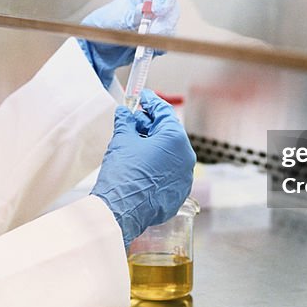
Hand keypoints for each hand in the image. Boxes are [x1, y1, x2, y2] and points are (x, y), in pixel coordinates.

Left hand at [76, 0, 178, 87]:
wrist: (103, 42)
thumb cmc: (108, 21)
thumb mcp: (120, 16)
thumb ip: (134, 13)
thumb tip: (144, 9)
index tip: (157, 10)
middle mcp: (155, 3)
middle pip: (172, 8)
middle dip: (164, 21)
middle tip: (154, 31)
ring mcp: (159, 20)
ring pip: (170, 26)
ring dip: (161, 35)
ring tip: (145, 41)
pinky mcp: (159, 36)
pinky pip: (166, 41)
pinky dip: (158, 45)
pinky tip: (146, 47)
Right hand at [91, 90, 195, 245]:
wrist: (120, 210)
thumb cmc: (123, 174)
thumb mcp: (122, 140)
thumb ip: (126, 122)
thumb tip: (125, 113)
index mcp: (176, 139)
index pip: (164, 112)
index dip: (151, 101)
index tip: (142, 96)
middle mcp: (186, 157)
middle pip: (169, 132)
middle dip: (151, 124)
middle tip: (133, 119)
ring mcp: (185, 177)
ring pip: (170, 153)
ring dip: (154, 144)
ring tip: (134, 141)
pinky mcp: (179, 193)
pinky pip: (169, 171)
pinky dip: (157, 163)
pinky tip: (141, 162)